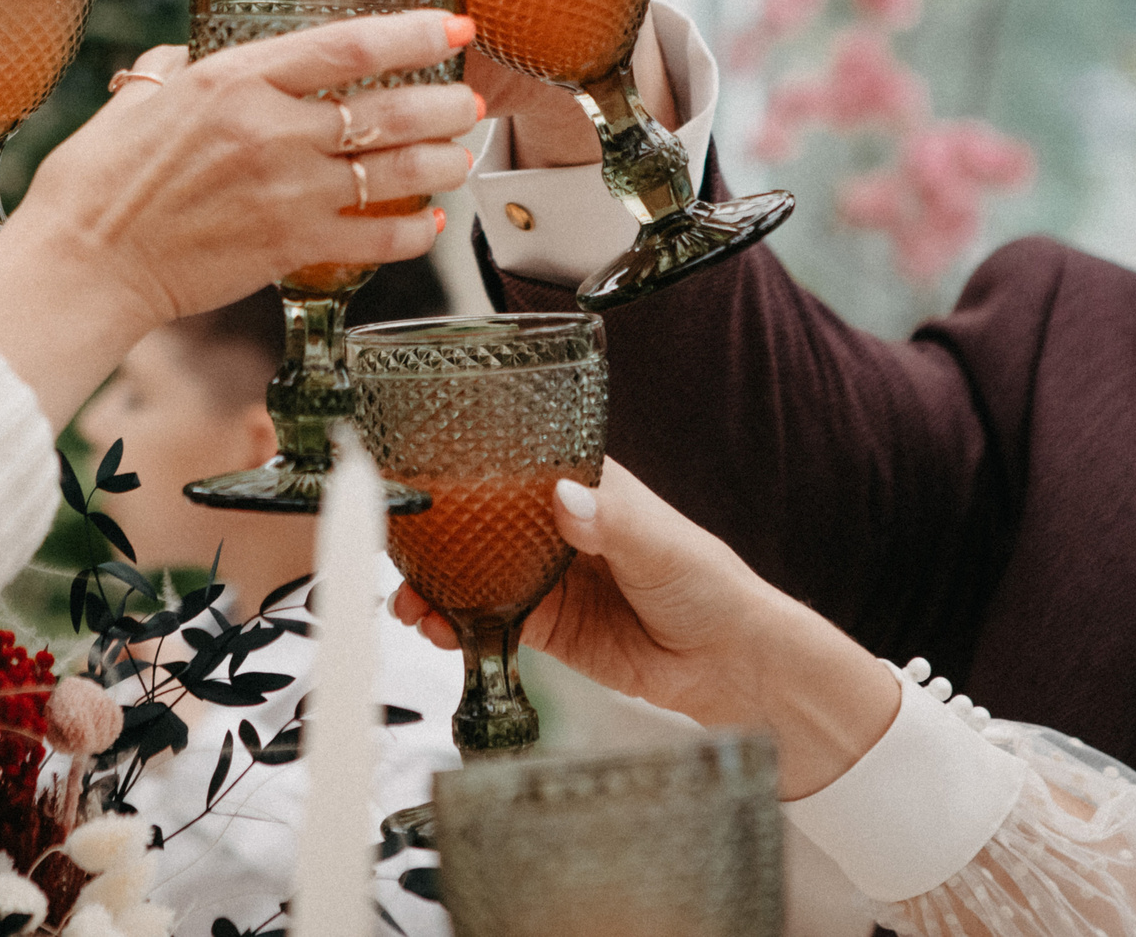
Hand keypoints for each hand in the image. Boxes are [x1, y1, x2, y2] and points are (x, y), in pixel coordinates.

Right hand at [0, 10, 481, 425]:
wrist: (84, 262)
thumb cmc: (98, 180)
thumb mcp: (140, 96)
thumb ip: (181, 68)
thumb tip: (197, 54)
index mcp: (234, 78)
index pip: (348, 44)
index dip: (413, 32)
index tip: (451, 25)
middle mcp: (271, 129)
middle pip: (388, 109)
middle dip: (444, 104)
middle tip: (469, 101)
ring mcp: (286, 191)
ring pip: (394, 172)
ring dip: (441, 163)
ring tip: (463, 156)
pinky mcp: (289, 247)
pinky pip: (373, 238)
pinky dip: (411, 233)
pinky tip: (427, 224)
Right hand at [390, 460, 900, 797]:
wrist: (732, 667)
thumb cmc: (713, 588)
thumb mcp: (663, 546)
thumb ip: (612, 523)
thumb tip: (567, 497)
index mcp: (590, 490)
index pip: (521, 467)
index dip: (472, 472)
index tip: (428, 478)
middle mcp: (562, 530)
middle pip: (486, 524)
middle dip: (442, 535)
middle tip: (403, 546)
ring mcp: (551, 579)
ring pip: (479, 574)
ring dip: (441, 584)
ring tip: (411, 599)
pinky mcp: (548, 627)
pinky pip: (492, 621)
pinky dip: (460, 624)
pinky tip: (438, 627)